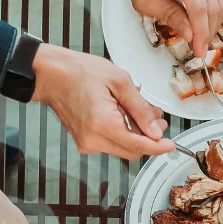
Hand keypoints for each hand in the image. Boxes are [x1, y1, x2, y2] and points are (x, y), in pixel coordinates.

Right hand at [32, 44, 170, 159]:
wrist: (51, 74)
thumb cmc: (81, 72)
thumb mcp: (119, 81)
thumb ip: (140, 108)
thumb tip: (156, 131)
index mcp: (103, 125)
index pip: (139, 146)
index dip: (158, 147)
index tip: (172, 145)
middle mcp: (94, 140)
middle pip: (133, 151)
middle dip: (149, 138)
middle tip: (158, 119)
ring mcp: (87, 144)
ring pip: (123, 148)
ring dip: (137, 134)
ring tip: (142, 112)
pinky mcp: (84, 142)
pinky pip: (111, 143)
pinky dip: (123, 132)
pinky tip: (125, 115)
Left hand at [112, 0, 222, 56]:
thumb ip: (168, 15)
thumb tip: (189, 34)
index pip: (199, 7)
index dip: (201, 33)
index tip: (199, 52)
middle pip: (213, 6)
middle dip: (208, 32)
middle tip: (199, 48)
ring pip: (220, 1)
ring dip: (213, 23)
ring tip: (201, 35)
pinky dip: (213, 10)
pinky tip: (202, 19)